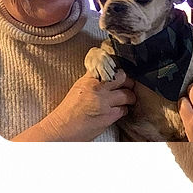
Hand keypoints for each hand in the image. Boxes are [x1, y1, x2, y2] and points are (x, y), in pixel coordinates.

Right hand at [21, 70, 135, 141]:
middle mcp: (96, 88)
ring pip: (127, 95)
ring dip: (129, 98)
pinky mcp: (108, 115)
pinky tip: (118, 111)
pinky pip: (124, 109)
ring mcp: (103, 102)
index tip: (118, 73)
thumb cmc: (70, 110)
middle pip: (122, 77)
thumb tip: (107, 75)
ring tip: (125, 100)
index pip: (107, 65)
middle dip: (128, 83)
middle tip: (127, 87)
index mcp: (88, 79)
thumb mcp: (80, 88)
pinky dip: (124, 110)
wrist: (63, 127)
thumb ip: (93, 80)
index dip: (116, 68)